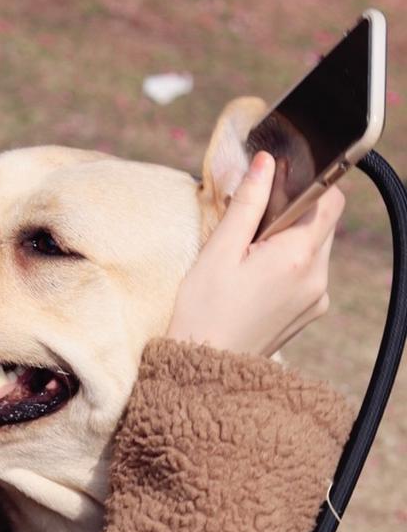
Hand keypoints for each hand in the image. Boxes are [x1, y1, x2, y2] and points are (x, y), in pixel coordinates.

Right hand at [167, 151, 345, 356]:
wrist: (204, 369)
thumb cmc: (203, 311)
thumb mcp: (218, 252)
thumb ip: (247, 204)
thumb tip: (266, 163)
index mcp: (297, 257)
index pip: (329, 200)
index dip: (306, 185)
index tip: (275, 186)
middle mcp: (317, 277)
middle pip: (322, 224)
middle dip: (291, 216)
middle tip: (249, 228)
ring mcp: (317, 298)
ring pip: (314, 248)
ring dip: (288, 242)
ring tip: (247, 258)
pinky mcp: (309, 312)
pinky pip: (308, 274)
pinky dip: (287, 266)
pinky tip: (254, 281)